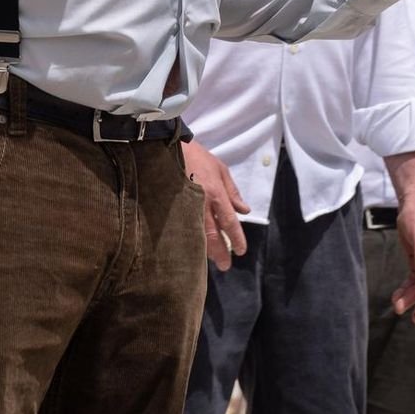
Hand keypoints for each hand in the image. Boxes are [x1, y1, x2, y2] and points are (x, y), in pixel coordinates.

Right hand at [183, 138, 248, 268]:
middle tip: (225, 266)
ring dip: (205, 250)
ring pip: (197, 235)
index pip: (229, 222)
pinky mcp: (173, 207)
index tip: (240, 251)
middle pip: (212, 235)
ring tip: (211, 260)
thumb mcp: (221, 169)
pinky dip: (191, 239)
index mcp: (216, 193)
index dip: (236, 239)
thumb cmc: (199, 157)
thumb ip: (233, 192)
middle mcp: (202, 203)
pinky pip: (183, 228)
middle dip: (219, 253)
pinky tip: (194, 247)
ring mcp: (186, 206)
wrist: (170, 147)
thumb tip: (244, 210)